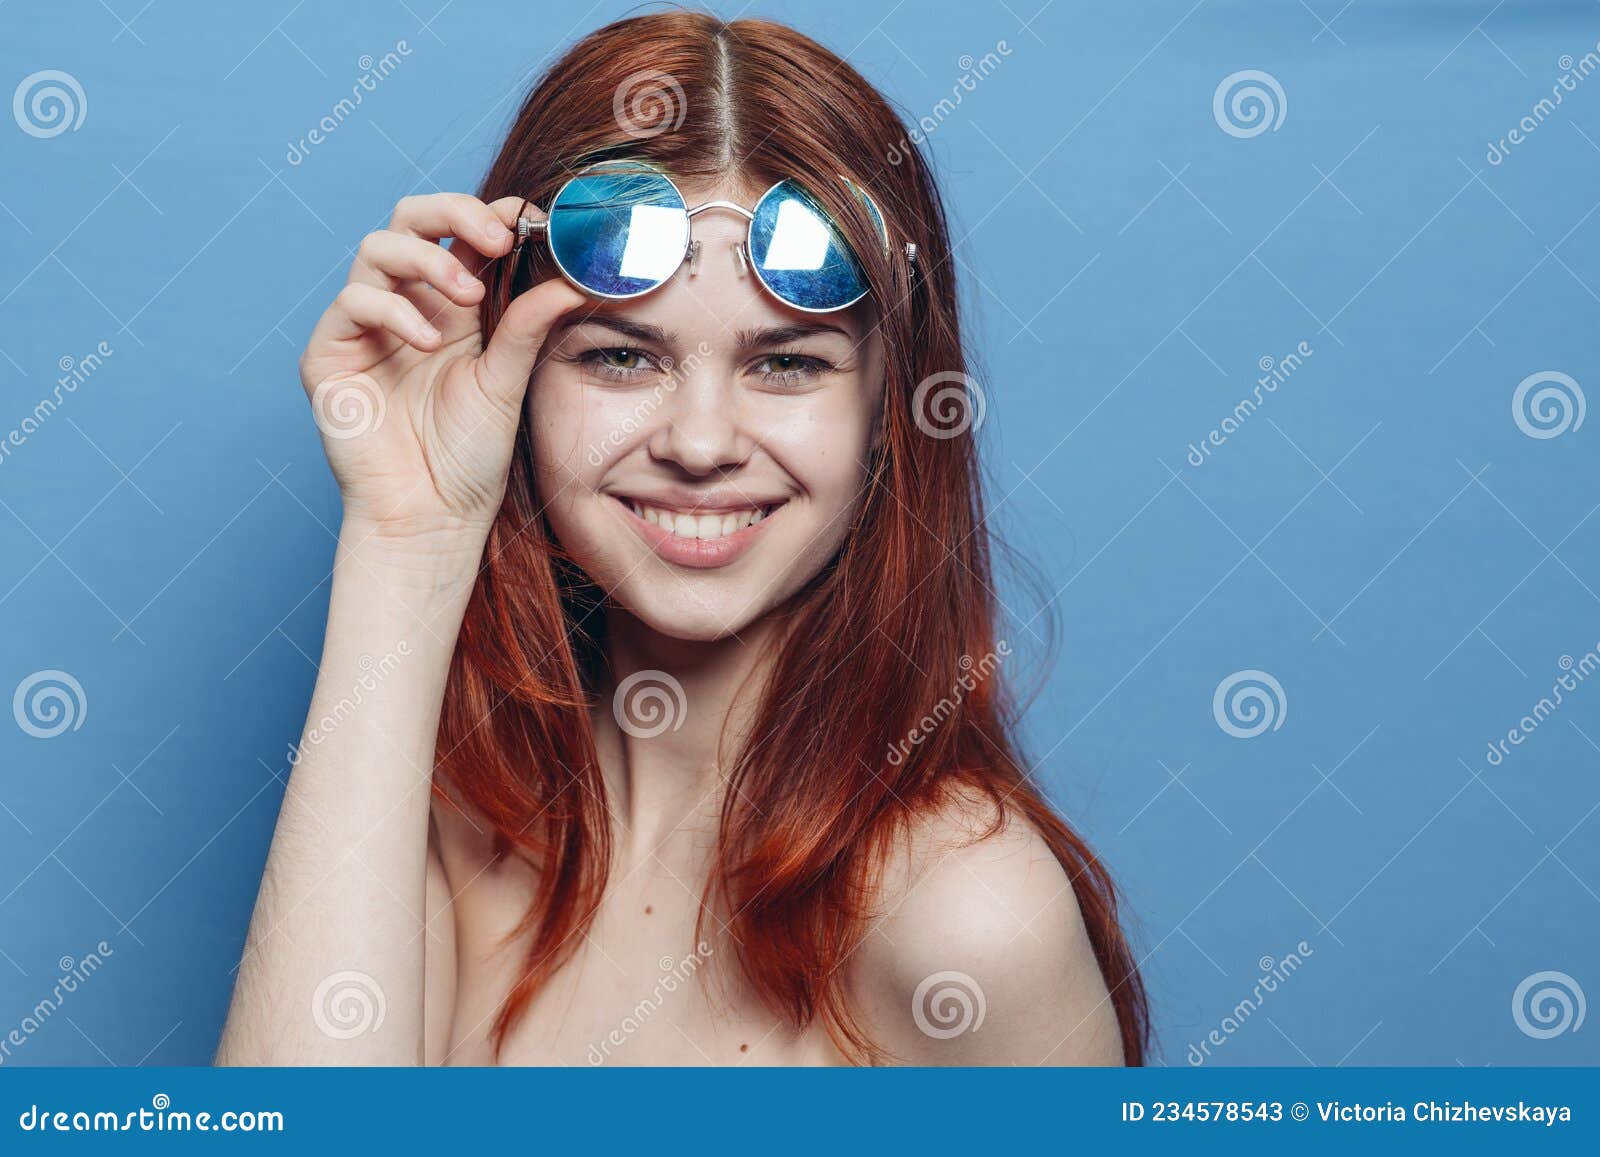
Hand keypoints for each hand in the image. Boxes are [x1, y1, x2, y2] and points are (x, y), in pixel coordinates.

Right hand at [298, 192, 583, 547]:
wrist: (432, 516)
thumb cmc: (469, 458)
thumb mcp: (508, 381)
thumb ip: (530, 326)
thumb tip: (578, 278)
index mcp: (452, 306)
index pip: (460, 235)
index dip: (488, 214)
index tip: (530, 218)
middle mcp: (406, 305)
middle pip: (410, 219)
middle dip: (452, 212)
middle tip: (496, 237)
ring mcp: (364, 326)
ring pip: (377, 249)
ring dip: (427, 261)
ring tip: (466, 300)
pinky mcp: (330, 354)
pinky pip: (352, 302)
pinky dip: (393, 311)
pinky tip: (429, 344)